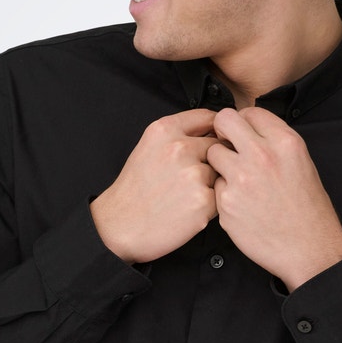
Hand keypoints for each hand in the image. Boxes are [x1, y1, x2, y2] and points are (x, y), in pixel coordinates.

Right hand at [90, 109, 218, 262]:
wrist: (121, 225)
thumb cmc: (135, 190)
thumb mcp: (148, 147)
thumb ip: (179, 134)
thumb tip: (213, 131)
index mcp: (165, 130)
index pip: (209, 117)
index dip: (215, 130)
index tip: (215, 139)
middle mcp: (180, 148)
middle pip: (218, 146)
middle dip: (210, 161)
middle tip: (189, 178)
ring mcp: (193, 174)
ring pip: (220, 172)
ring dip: (210, 183)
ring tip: (185, 195)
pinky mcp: (203, 200)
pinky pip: (220, 196)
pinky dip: (209, 204)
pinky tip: (188, 209)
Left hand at [207, 107, 341, 291]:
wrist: (309, 249)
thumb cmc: (308, 209)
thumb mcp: (301, 163)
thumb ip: (275, 142)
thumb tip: (249, 129)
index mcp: (285, 142)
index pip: (251, 112)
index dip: (244, 122)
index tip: (243, 133)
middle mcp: (262, 155)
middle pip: (225, 120)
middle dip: (222, 130)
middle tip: (226, 144)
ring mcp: (241, 178)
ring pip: (213, 152)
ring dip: (220, 162)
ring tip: (237, 179)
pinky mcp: (226, 202)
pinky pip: (214, 185)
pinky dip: (223, 191)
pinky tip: (241, 203)